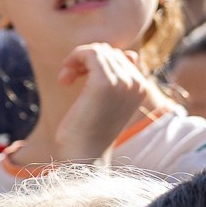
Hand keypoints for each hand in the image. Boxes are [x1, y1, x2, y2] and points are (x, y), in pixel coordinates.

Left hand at [50, 44, 153, 162]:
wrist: (85, 157)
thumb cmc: (90, 132)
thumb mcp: (108, 103)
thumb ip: (119, 79)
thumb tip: (131, 54)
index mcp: (141, 87)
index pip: (119, 56)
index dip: (95, 63)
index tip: (77, 80)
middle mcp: (137, 83)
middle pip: (107, 51)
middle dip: (84, 61)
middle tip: (67, 80)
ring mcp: (123, 82)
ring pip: (97, 50)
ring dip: (75, 61)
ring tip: (65, 80)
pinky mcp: (104, 83)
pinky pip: (89, 52)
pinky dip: (74, 58)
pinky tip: (64, 79)